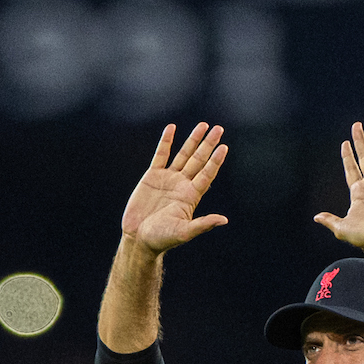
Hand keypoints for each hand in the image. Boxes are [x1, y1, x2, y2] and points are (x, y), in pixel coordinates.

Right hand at [122, 122, 228, 254]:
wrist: (139, 238)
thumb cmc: (162, 238)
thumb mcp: (184, 232)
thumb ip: (203, 224)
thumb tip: (224, 220)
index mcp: (191, 196)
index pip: (207, 174)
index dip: (215, 161)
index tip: (224, 147)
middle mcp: (182, 185)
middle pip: (198, 160)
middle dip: (208, 145)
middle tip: (218, 129)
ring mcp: (168, 179)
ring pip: (183, 155)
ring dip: (193, 140)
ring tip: (203, 125)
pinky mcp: (152, 177)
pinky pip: (161, 155)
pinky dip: (166, 142)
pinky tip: (172, 128)